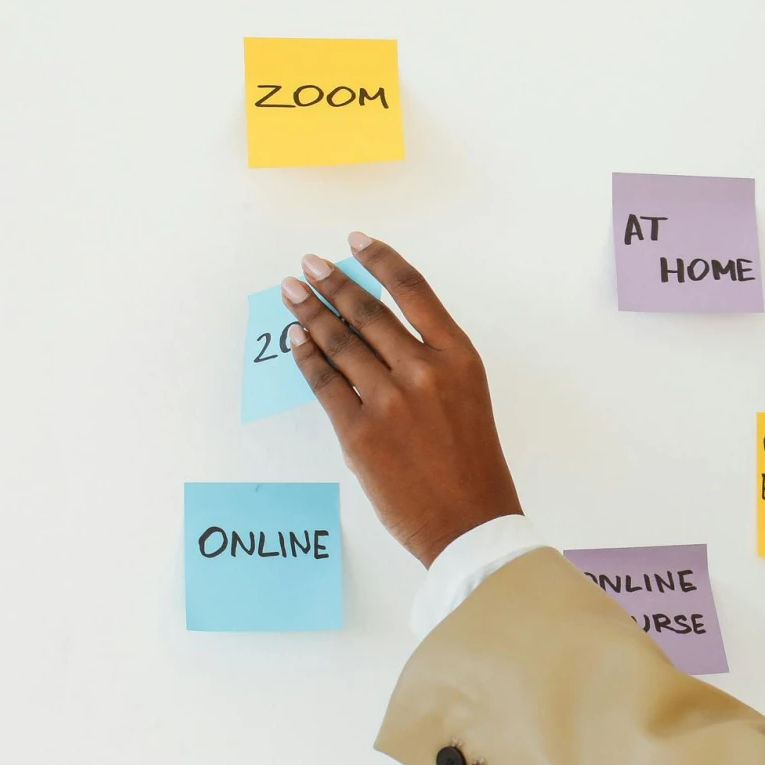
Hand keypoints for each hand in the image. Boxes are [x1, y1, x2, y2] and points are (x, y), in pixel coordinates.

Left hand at [283, 235, 521, 565]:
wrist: (469, 523)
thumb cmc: (472, 464)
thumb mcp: (465, 397)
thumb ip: (428, 360)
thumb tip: (373, 330)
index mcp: (459, 356)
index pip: (413, 289)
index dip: (379, 259)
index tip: (356, 241)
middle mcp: (424, 370)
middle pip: (367, 310)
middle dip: (331, 283)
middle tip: (308, 266)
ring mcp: (389, 400)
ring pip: (339, 342)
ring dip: (310, 313)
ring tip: (292, 294)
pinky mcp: (359, 431)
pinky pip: (323, 382)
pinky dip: (306, 356)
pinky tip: (296, 339)